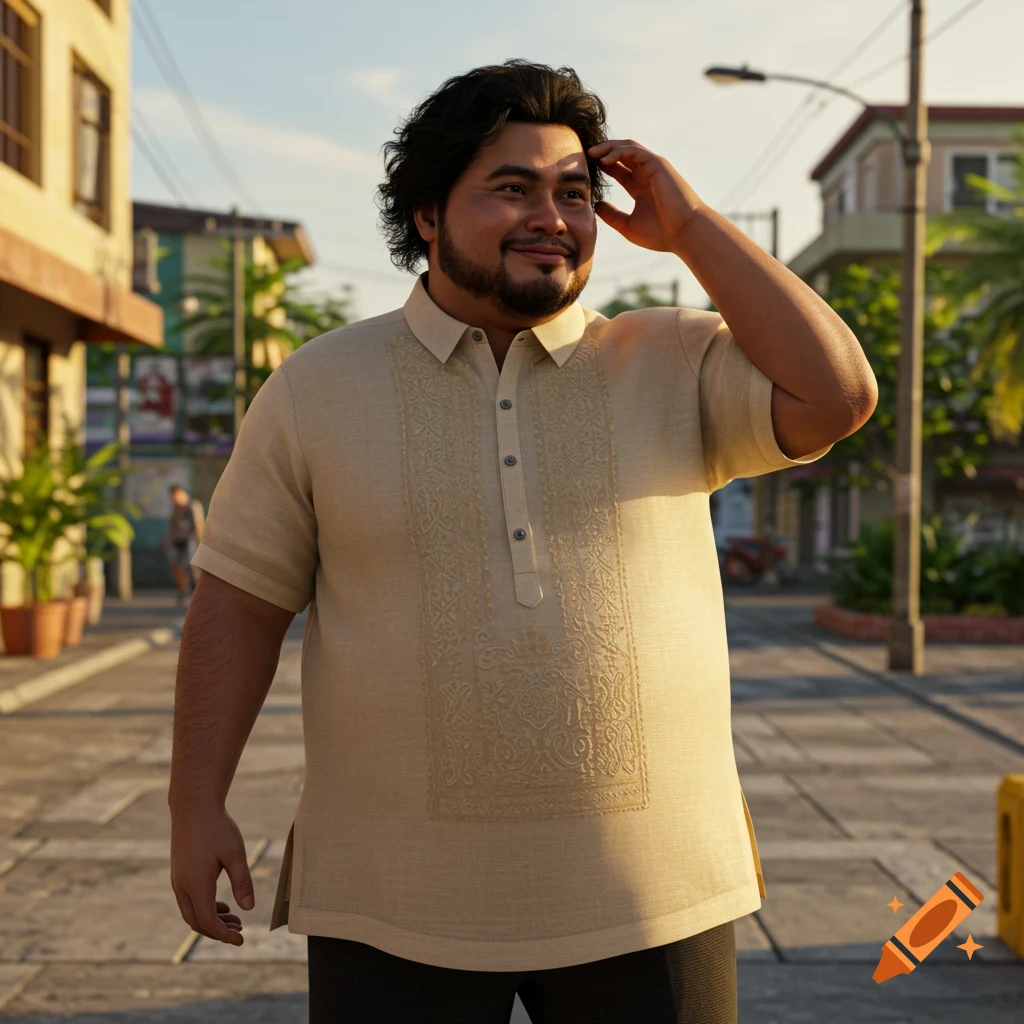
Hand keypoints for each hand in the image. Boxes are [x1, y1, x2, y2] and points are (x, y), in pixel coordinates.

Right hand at [170, 805, 254, 945]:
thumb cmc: (217, 827)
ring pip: (191, 912)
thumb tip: (249, 909)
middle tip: (240, 931)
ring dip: (211, 920)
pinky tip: (222, 905)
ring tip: (235, 920)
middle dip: (218, 931)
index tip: (241, 939)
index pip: (207, 921)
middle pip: (197, 922)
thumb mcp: (235, 853)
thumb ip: (242, 881)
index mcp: (195, 884)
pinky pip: (189, 901)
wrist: (193, 807)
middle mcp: (182, 886)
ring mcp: (177, 880)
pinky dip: (204, 908)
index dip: (223, 934)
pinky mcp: (179, 873)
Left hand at [588, 140, 704, 253]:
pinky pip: (635, 151)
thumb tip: (595, 205)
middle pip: (620, 154)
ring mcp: (652, 168)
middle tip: (582, 155)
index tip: (583, 168)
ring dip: (608, 147)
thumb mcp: (628, 225)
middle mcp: (646, 174)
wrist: (684, 234)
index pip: (617, 169)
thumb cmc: (661, 233)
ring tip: (591, 152)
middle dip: (601, 152)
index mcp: (639, 187)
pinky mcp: (658, 164)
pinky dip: (619, 151)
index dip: (600, 165)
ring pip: (627, 147)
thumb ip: (611, 215)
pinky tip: (605, 160)